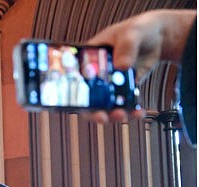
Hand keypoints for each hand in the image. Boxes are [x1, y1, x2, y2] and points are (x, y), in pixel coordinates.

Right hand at [83, 9, 195, 123]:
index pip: (74, 77)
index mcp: (88, 59)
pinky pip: (123, 104)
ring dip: (112, 114)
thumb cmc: (138, 30)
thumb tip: (122, 66)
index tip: (75, 103)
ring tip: (122, 115)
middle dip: (93, 111)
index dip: (69, 92)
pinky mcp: (123, 90)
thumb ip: (126, 48)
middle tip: (101, 117)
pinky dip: (131, 111)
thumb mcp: (131, 34)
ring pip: (105, 105)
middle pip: (87, 97)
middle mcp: (95, 75)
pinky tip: (138, 112)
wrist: (157, 38)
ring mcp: (109, 84)